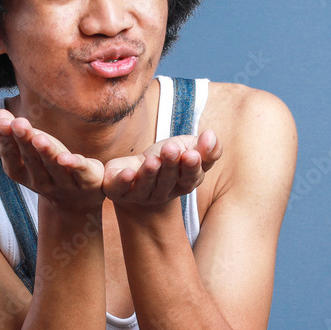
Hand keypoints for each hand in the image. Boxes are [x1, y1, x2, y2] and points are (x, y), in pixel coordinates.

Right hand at [0, 108, 105, 211]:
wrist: (79, 200)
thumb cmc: (48, 168)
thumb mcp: (29, 152)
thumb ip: (13, 134)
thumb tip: (1, 113)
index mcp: (24, 174)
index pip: (11, 159)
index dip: (6, 141)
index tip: (2, 123)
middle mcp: (42, 181)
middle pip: (32, 160)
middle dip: (24, 141)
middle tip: (18, 123)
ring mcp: (65, 183)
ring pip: (54, 167)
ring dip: (46, 152)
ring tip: (39, 138)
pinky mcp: (87, 180)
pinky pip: (81, 171)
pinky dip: (74, 164)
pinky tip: (66, 157)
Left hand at [102, 130, 222, 209]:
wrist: (133, 170)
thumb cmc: (165, 157)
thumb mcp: (188, 147)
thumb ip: (205, 147)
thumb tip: (211, 135)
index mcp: (183, 183)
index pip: (191, 177)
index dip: (191, 167)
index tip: (192, 154)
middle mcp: (163, 192)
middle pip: (168, 180)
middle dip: (170, 165)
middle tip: (171, 149)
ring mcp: (140, 194)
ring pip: (146, 185)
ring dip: (150, 173)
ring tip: (153, 160)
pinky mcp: (119, 191)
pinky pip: (121, 189)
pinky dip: (124, 181)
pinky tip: (128, 173)